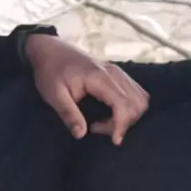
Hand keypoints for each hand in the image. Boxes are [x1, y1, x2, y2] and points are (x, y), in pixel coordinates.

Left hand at [22, 26, 147, 142]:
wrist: (49, 49)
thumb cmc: (50, 71)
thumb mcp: (53, 94)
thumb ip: (68, 114)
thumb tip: (81, 134)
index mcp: (99, 78)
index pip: (123, 104)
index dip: (122, 125)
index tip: (113, 141)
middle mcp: (114, 73)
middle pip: (138, 103)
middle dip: (124, 123)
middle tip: (99, 129)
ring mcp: (118, 72)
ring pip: (141, 97)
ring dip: (128, 116)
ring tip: (104, 123)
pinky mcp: (117, 73)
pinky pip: (135, 93)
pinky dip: (129, 108)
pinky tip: (109, 114)